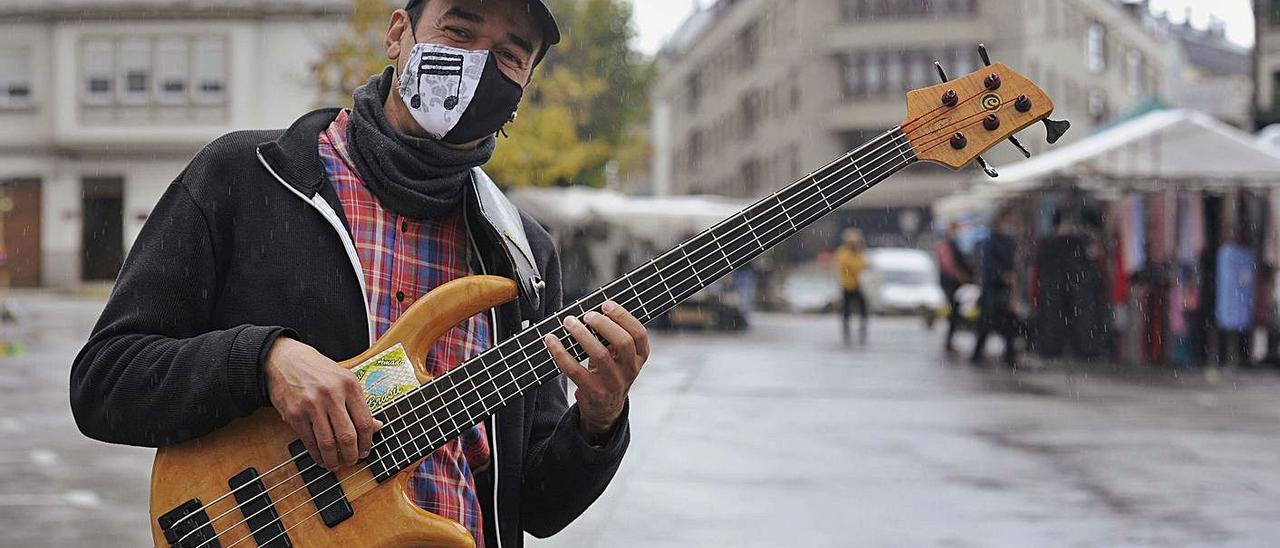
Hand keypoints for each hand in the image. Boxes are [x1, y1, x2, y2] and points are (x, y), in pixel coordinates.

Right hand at [264, 338, 382, 470]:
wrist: (284, 360)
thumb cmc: (317, 370)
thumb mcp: (344, 379)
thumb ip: (359, 403)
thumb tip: (377, 427)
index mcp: (349, 385)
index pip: (364, 422)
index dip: (367, 442)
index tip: (366, 451)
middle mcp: (332, 394)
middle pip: (348, 436)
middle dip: (352, 455)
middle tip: (352, 461)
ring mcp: (312, 404)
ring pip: (328, 443)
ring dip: (334, 459)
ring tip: (336, 464)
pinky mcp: (295, 414)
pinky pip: (309, 441)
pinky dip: (317, 454)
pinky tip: (321, 458)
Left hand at [544, 301, 649, 439]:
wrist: (605, 409)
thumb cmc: (610, 372)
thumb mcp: (620, 357)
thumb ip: (614, 337)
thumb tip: (593, 308)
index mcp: (640, 357)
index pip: (639, 334)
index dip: (623, 317)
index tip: (606, 304)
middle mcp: (630, 370)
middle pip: (623, 342)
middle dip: (603, 324)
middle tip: (587, 314)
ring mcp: (613, 383)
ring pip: (599, 355)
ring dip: (582, 335)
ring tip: (569, 322)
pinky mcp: (593, 392)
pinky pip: (575, 370)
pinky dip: (561, 353)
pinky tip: (552, 341)